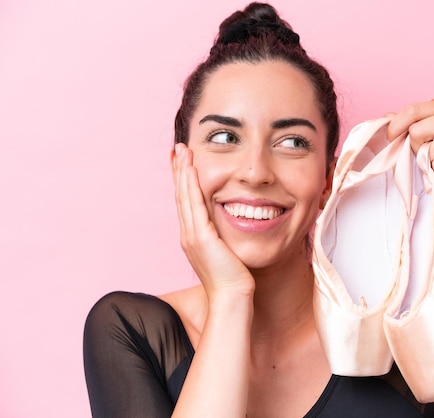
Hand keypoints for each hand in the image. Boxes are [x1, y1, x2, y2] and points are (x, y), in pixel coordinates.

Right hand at [172, 143, 254, 296]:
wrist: (233, 298)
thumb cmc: (235, 280)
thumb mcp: (227, 252)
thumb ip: (224, 238)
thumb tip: (234, 224)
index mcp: (194, 237)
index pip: (187, 202)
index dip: (184, 180)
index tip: (183, 161)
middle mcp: (188, 234)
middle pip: (181, 195)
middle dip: (179, 170)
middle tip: (177, 148)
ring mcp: (192, 236)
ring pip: (184, 196)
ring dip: (182, 171)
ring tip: (181, 150)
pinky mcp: (201, 238)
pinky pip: (194, 205)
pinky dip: (191, 185)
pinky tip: (192, 169)